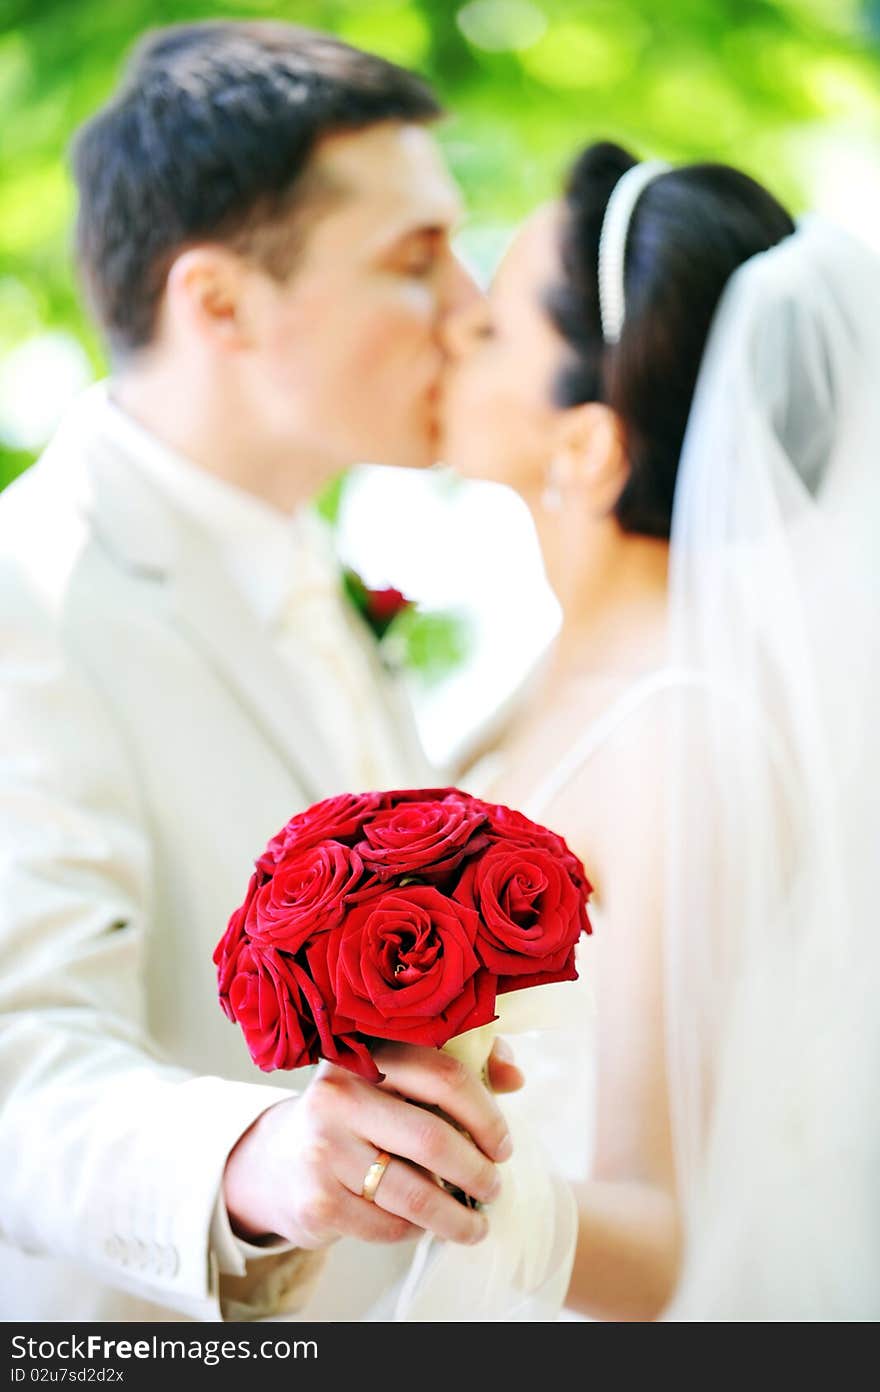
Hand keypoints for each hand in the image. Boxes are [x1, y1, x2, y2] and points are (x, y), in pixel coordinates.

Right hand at [223, 1038, 520, 1250]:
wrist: (279, 1160)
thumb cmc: (360, 1113)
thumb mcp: (399, 1078)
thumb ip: (460, 1065)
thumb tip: (514, 1076)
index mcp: (367, 1054)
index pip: (444, 1076)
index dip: (486, 1115)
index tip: (502, 1145)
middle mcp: (339, 1096)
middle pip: (434, 1139)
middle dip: (477, 1172)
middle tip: (494, 1187)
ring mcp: (324, 1150)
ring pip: (416, 1193)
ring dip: (457, 1217)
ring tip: (475, 1225)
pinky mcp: (318, 1200)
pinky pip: (390, 1225)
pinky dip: (417, 1230)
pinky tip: (424, 1224)